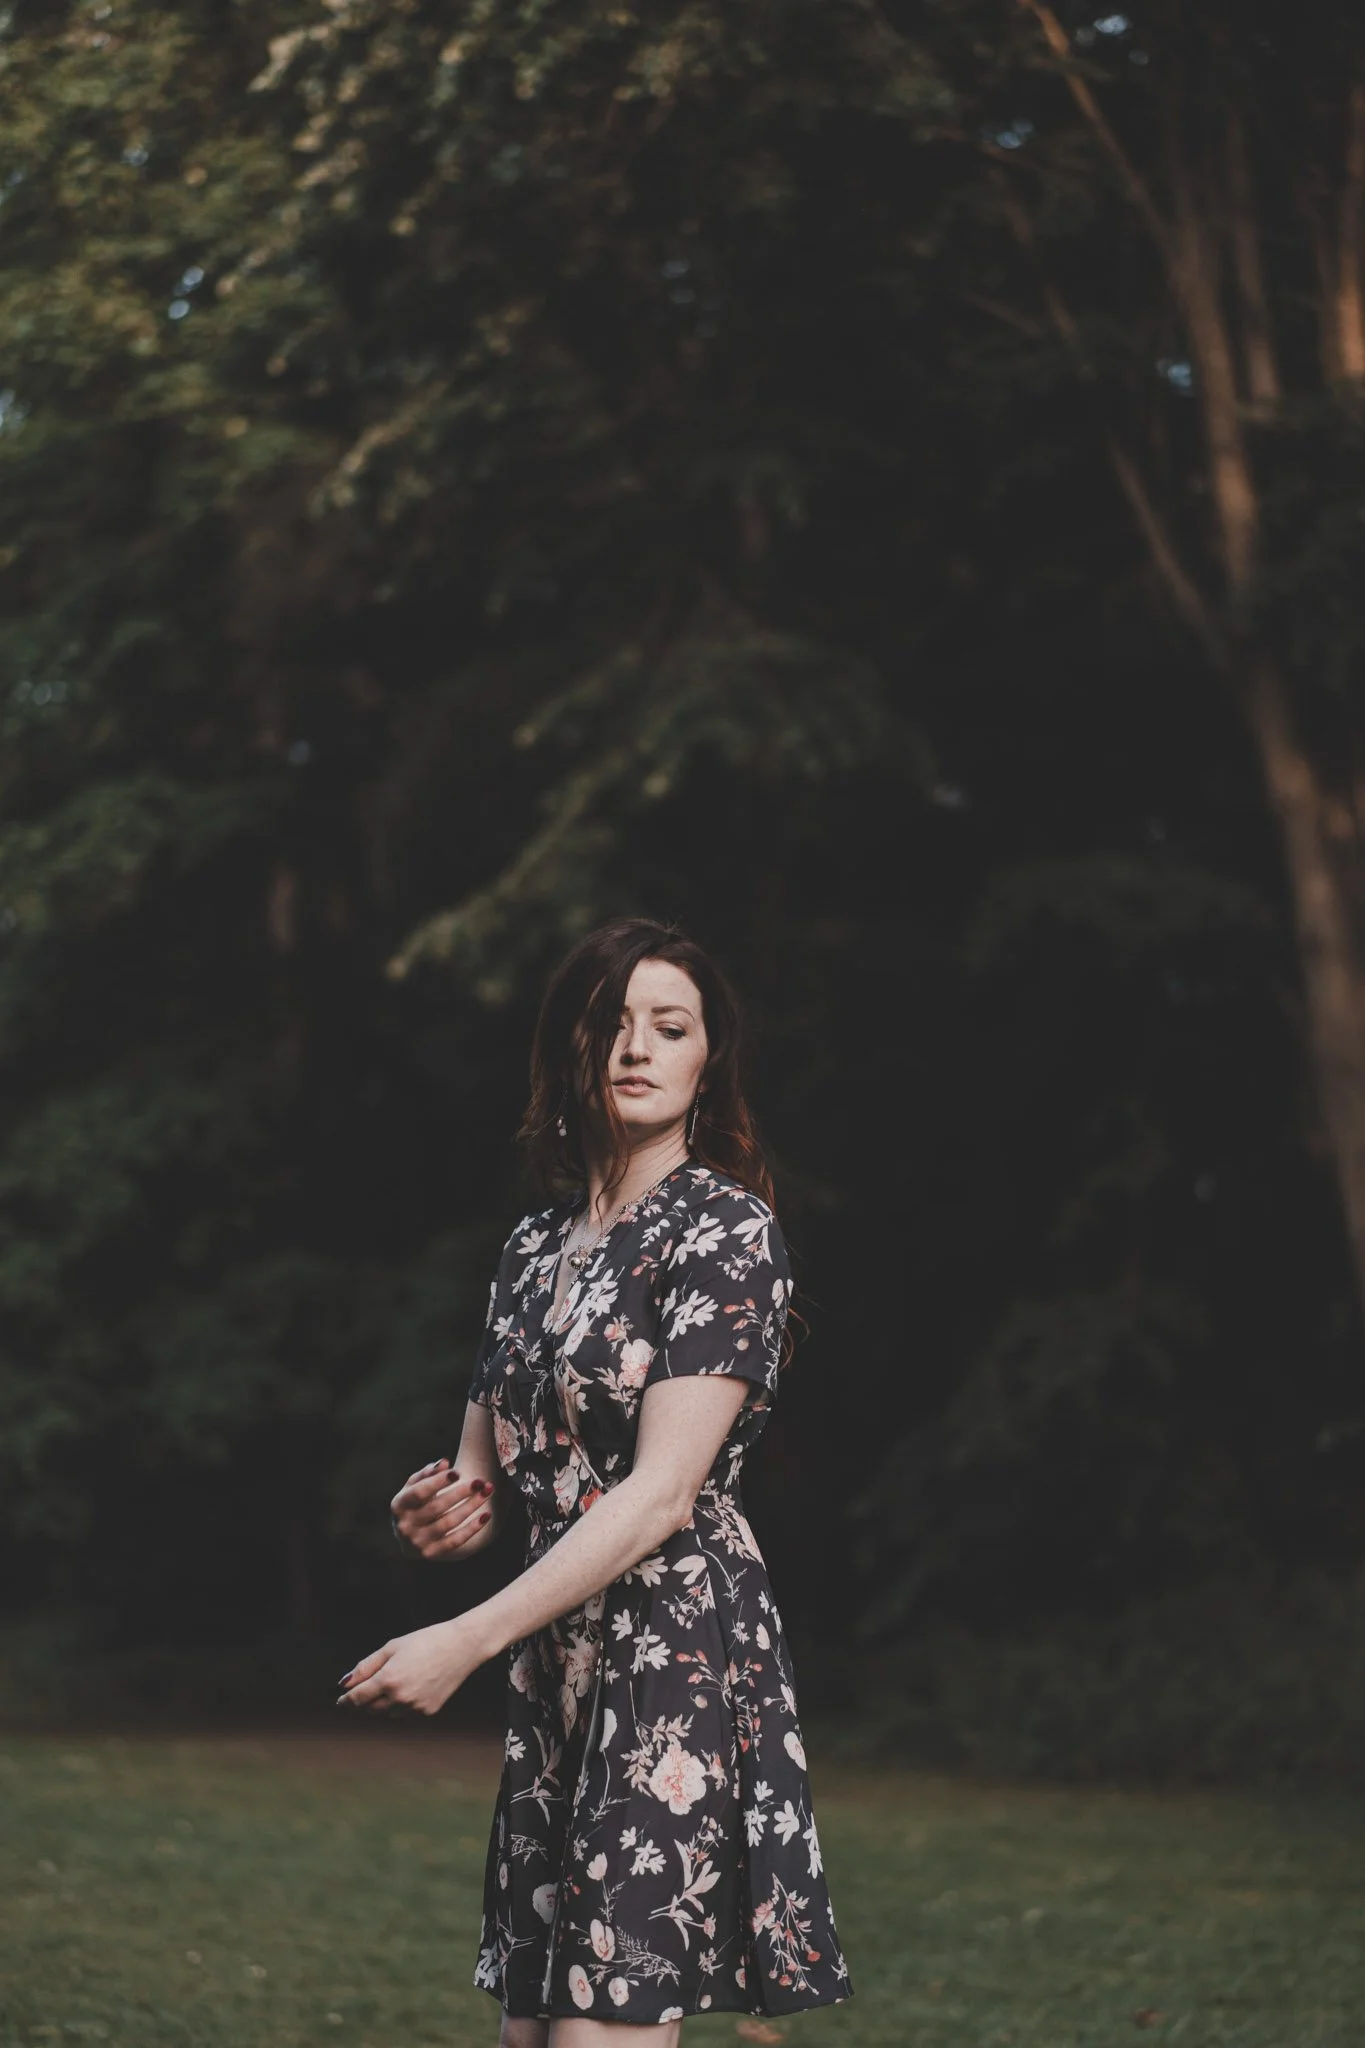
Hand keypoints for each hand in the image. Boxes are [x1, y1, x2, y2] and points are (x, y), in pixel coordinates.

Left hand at [337, 1616, 484, 1715]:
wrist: (461, 1647)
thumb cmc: (425, 1641)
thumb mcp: (392, 1647)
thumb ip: (366, 1667)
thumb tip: (345, 1683)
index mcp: (388, 1679)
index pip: (358, 1698)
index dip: (346, 1700)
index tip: (340, 1700)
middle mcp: (400, 1697)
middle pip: (370, 1709)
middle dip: (363, 1701)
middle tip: (364, 1690)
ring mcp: (415, 1707)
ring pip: (387, 1714)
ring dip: (381, 1704)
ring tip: (391, 1684)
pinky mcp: (428, 1712)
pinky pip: (405, 1714)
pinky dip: (400, 1705)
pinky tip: (409, 1687)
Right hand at [390, 1458, 494, 1558]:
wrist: (409, 1535)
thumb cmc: (415, 1502)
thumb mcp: (415, 1485)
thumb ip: (428, 1473)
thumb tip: (444, 1463)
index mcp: (399, 1505)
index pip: (419, 1493)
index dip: (438, 1482)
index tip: (458, 1472)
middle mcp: (405, 1526)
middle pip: (437, 1507)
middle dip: (461, 1493)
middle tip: (480, 1481)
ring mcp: (418, 1542)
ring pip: (449, 1523)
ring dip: (471, 1506)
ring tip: (488, 1492)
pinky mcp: (432, 1553)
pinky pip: (456, 1541)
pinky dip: (472, 1528)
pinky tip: (486, 1515)